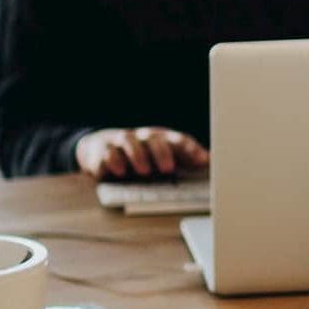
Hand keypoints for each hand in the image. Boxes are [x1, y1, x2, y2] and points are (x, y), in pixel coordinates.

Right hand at [75, 127, 209, 179]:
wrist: (98, 147)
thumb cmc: (139, 155)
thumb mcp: (161, 157)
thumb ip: (185, 160)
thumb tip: (211, 163)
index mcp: (161, 139)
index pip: (178, 140)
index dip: (191, 149)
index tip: (203, 161)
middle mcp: (142, 137)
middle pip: (154, 139)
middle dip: (162, 152)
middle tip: (168, 168)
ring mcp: (120, 142)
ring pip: (129, 141)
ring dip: (137, 155)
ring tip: (144, 171)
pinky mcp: (100, 150)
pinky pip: (105, 153)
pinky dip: (111, 161)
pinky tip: (117, 171)